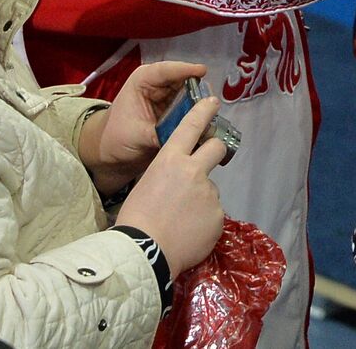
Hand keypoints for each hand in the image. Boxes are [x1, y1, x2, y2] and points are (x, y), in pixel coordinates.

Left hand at [79, 61, 206, 194]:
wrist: (110, 155)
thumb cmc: (115, 139)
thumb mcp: (138, 135)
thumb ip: (162, 134)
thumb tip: (186, 136)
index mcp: (143, 80)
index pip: (166, 70)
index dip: (185, 69)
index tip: (203, 72)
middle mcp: (158, 85)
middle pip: (183, 81)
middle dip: (197, 91)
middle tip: (212, 104)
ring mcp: (167, 98)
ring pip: (189, 96)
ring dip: (199, 105)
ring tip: (212, 116)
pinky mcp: (174, 112)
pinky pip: (189, 110)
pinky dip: (196, 116)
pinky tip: (206, 124)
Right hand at [115, 97, 226, 274]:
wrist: (145, 252)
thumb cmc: (136, 218)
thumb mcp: (148, 184)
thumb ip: (170, 176)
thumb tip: (181, 183)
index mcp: (170, 160)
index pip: (190, 127)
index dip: (203, 112)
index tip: (213, 102)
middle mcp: (195, 171)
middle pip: (216, 148)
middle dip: (216, 149)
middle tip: (209, 160)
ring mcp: (210, 193)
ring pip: (210, 190)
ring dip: (201, 200)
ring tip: (182, 221)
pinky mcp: (219, 216)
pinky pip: (213, 215)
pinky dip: (204, 222)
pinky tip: (189, 233)